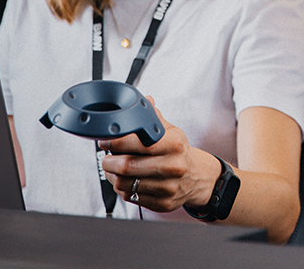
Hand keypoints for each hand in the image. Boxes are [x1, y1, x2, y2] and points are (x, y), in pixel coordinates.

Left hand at [98, 96, 219, 213]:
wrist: (197, 177)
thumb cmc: (179, 152)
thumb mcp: (171, 132)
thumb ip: (153, 118)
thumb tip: (143, 100)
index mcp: (174, 144)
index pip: (138, 143)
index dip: (115, 142)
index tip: (105, 140)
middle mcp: (173, 166)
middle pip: (127, 166)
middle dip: (109, 161)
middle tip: (106, 157)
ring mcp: (168, 187)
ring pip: (125, 183)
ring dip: (113, 176)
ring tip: (114, 169)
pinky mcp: (162, 203)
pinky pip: (130, 196)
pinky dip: (122, 188)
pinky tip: (125, 180)